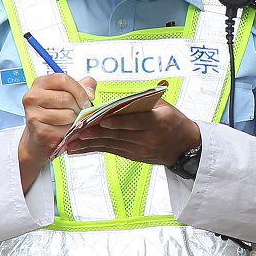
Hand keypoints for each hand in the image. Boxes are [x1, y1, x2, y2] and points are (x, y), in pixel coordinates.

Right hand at [19, 74, 95, 165]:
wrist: (38, 136)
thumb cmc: (53, 112)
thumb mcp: (66, 94)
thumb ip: (82, 87)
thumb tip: (90, 91)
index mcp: (40, 83)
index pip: (63, 80)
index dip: (79, 90)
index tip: (87, 99)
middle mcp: (33, 97)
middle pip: (66, 98)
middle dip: (78, 107)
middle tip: (78, 112)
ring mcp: (34, 114)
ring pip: (68, 115)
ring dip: (75, 120)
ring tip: (70, 121)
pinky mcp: (40, 131)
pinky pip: (65, 129)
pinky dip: (70, 131)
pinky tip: (64, 130)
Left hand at [66, 99, 200, 165]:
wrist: (185, 146)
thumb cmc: (173, 121)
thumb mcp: (164, 106)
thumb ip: (142, 101)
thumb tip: (117, 99)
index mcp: (158, 122)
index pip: (135, 121)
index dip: (118, 121)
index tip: (101, 120)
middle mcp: (148, 138)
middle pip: (118, 134)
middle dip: (96, 132)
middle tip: (76, 130)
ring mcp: (140, 149)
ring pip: (111, 144)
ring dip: (89, 143)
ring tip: (71, 142)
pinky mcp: (133, 156)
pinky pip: (111, 150)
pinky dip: (94, 148)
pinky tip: (79, 148)